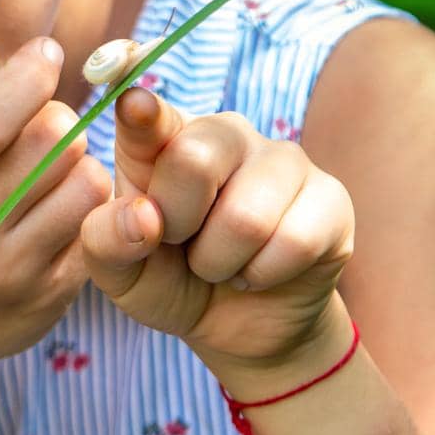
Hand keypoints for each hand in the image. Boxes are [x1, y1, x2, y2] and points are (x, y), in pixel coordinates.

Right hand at [0, 37, 113, 376]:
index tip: (44, 54)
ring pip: (85, 179)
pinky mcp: (45, 299)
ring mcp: (3, 273)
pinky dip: (82, 204)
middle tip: (35, 121)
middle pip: (49, 140)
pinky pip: (98, 225)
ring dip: (73, 160)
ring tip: (44, 167)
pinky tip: (52, 206)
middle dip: (52, 114)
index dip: (26, 76)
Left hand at [81, 87, 353, 379]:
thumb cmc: (168, 280)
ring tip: (222, 260)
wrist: (237, 327)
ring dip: (221, 261)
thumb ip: (105, 241)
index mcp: (163, 137)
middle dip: (178, 224)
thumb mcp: (120, 272)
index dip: (142, 112)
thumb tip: (142, 217)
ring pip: (246, 216)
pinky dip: (265, 274)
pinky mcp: (329, 198)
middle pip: (193, 160)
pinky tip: (260, 268)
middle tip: (182, 242)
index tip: (135, 106)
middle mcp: (224, 132)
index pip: (147, 114)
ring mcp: (283, 158)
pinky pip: (295, 241)